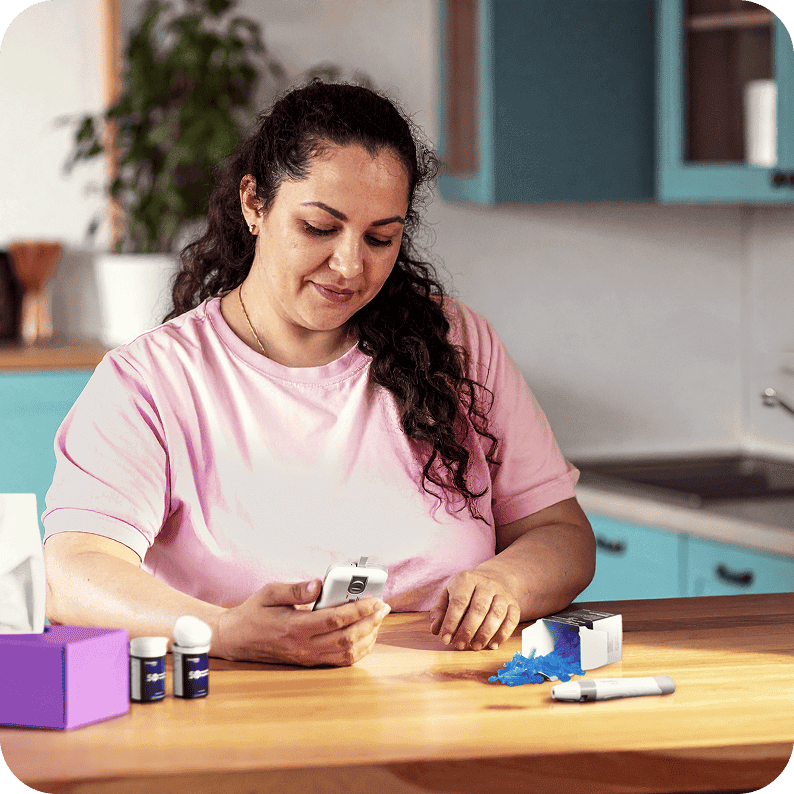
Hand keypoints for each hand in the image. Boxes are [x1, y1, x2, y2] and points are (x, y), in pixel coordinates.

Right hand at [213, 580, 390, 665]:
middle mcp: (303, 647)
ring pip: (347, 653)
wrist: (236, 639)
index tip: (375, 600)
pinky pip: (340, 661)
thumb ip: (294, 589)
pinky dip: (358, 649)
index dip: (359, 610)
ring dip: (368, 637)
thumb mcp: (269, 593)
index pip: (335, 621)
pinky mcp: (309, 663)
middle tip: (383, 607)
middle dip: (370, 622)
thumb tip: (318, 584)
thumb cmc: (255, 612)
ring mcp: (307, 658)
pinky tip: (365, 634)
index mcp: (294, 627)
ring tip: (378, 619)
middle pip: (346, 639)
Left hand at [429, 569, 520, 650]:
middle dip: (468, 630)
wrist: (492, 579)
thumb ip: (440, 611)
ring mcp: (502, 593)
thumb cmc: (465, 592)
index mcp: (467, 579)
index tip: (445, 638)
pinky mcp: (514, 604)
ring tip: (474, 646)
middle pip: (479, 608)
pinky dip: (502, 635)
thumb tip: (436, 630)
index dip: (451, 622)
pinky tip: (492, 645)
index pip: (459, 601)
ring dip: (485, 634)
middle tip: (459, 645)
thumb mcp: (448, 594)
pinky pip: (512, 620)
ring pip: (496, 614)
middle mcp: (487, 584)